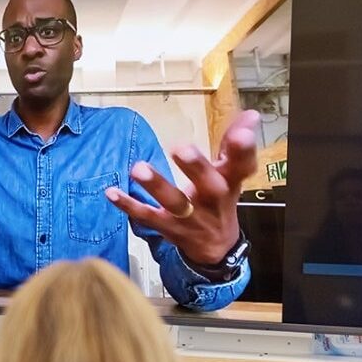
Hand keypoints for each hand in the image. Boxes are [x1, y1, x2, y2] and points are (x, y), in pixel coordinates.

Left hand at [105, 109, 259, 270]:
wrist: (215, 247)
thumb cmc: (219, 201)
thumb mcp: (231, 174)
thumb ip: (234, 145)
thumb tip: (251, 114)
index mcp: (230, 182)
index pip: (242, 166)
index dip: (242, 151)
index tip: (241, 134)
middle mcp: (212, 200)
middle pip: (209, 185)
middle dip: (197, 167)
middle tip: (182, 148)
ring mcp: (189, 216)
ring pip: (175, 202)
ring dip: (157, 186)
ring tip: (138, 168)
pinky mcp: (168, 227)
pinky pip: (147, 216)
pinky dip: (128, 205)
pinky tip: (111, 192)